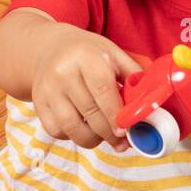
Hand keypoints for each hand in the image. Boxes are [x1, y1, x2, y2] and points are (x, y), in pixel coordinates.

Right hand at [30, 24, 141, 150]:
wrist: (48, 48)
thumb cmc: (87, 53)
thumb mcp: (113, 54)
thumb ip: (133, 76)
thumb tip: (151, 103)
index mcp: (86, 57)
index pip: (103, 91)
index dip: (115, 115)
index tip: (126, 132)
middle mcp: (63, 73)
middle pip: (89, 113)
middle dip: (109, 134)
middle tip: (122, 142)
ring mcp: (48, 90)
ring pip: (71, 127)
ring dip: (92, 139)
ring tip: (103, 137)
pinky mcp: (39, 104)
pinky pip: (57, 131)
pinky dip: (73, 136)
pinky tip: (83, 128)